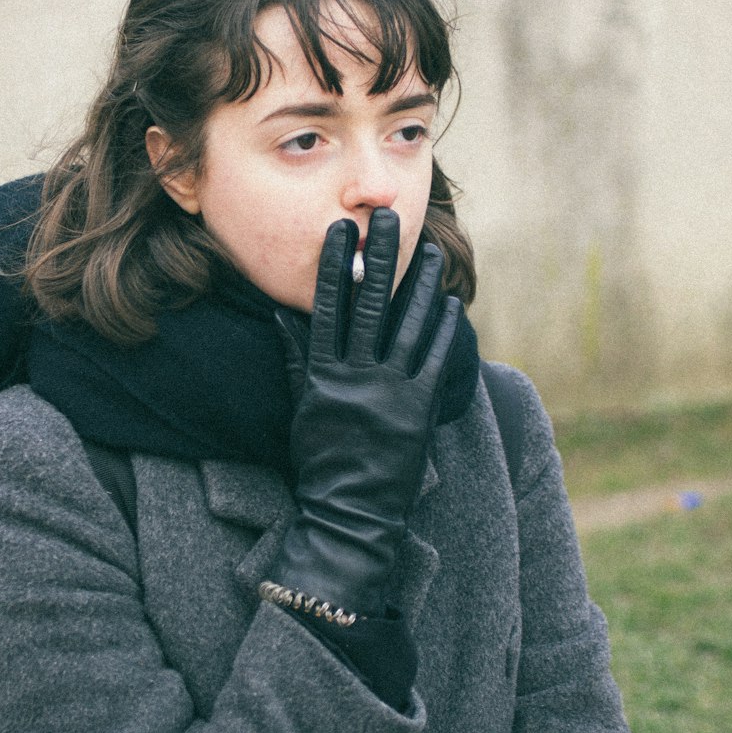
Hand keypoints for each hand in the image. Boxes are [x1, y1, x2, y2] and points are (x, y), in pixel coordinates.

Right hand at [273, 209, 461, 616]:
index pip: (327, 307)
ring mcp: (391, 392)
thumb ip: (296, 359)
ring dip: (421, 284)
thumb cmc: (320, 461)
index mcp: (324, 374)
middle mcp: (357, 377)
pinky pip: (436, 359)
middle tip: (386, 220)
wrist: (350, 512)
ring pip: (410, 324)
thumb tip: (283, 315)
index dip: (334, 267)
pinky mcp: (420, 409)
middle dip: (379, 258)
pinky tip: (448, 302)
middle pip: (370, 304)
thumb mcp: (302, 407)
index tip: (339, 232)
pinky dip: (443, 328)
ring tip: (428, 251)